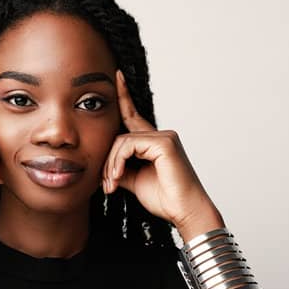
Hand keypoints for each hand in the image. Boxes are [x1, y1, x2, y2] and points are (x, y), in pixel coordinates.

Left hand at [101, 69, 216, 230]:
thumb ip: (120, 168)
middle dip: (108, 161)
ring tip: (112, 185)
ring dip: (111, 165)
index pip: (133, 116)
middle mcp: (161, 135)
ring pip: (122, 141)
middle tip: (106, 184)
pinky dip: (118, 162)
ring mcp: (164, 137)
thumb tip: (104, 166)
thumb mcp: (134, 181)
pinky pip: (129, 145)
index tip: (117, 76)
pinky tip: (119, 177)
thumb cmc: (165, 199)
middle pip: (120, 136)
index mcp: (155, 143)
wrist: (184, 212)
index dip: (124, 96)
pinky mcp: (164, 143)